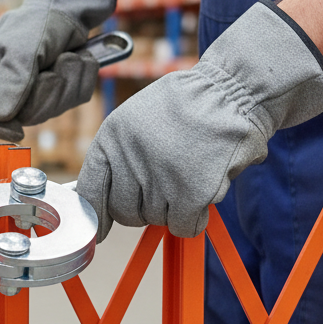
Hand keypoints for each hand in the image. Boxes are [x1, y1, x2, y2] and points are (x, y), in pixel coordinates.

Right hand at [0, 0, 115, 140]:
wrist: (68, 10)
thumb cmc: (37, 22)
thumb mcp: (22, 46)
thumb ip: (12, 79)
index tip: (17, 130)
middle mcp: (5, 90)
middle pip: (23, 118)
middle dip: (47, 93)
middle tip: (54, 66)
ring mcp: (32, 94)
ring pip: (51, 111)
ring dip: (68, 81)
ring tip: (67, 56)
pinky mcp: (56, 93)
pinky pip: (72, 101)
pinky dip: (80, 79)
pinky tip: (76, 59)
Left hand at [77, 1, 322, 241]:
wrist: (232, 91)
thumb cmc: (184, 107)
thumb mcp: (134, 121)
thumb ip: (118, 158)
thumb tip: (102, 203)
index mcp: (111, 139)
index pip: (90, 193)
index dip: (94, 218)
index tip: (98, 233)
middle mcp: (129, 160)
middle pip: (123, 212)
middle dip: (141, 209)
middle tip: (163, 189)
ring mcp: (159, 178)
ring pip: (155, 219)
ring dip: (172, 208)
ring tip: (187, 175)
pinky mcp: (191, 193)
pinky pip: (184, 226)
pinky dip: (194, 218)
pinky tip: (202, 193)